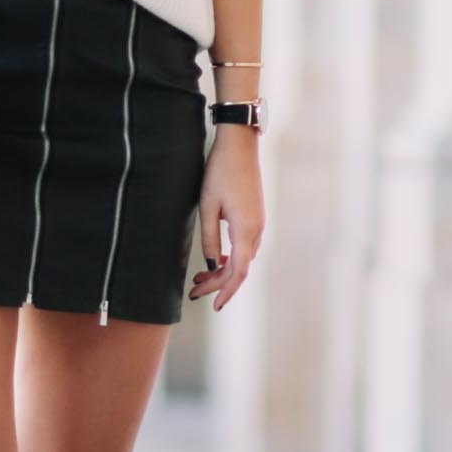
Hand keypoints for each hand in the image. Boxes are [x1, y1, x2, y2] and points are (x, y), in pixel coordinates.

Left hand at [188, 130, 262, 310]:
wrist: (240, 145)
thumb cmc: (220, 172)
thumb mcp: (207, 207)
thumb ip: (209, 239)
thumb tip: (211, 265)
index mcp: (245, 230)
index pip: (238, 272)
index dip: (226, 292)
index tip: (215, 306)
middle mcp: (256, 230)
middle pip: (239, 268)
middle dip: (217, 283)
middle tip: (193, 291)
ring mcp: (258, 223)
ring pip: (242, 259)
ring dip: (221, 270)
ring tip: (197, 278)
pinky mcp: (255, 216)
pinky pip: (244, 246)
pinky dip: (229, 257)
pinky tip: (213, 259)